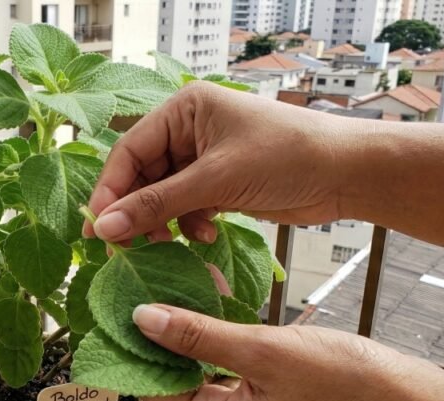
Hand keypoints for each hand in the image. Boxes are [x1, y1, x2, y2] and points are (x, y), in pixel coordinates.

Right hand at [84, 82, 351, 243]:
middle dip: (136, 212)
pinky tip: (207, 235)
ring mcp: (204, 158)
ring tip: (169, 245)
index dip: (110, 191)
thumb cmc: (287, 157)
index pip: (128, 151)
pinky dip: (189, 225)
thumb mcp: (216, 180)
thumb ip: (156, 204)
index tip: (97, 229)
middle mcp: (189, 129)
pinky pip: (185, 208)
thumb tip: (103, 227)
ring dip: (163, 223)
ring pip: (161, 197)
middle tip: (124, 248)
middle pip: (141, 176)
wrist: (347, 174)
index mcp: (184, 109)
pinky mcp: (219, 184)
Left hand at [131, 303, 438, 400]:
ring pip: (205, 376)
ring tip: (173, 285)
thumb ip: (199, 336)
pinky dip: (222, 344)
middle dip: (160, 336)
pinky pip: (233, 377)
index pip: (153, 389)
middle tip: (142, 285)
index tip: (116, 304)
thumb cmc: (348, 385)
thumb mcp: (265, 351)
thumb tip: (141, 319)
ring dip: (192, 335)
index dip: (132, 347)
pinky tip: (217, 303)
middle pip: (175, 383)